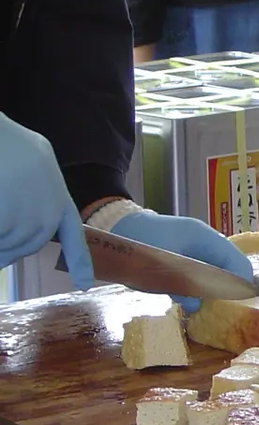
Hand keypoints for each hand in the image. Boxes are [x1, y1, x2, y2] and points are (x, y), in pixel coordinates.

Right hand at [0, 113, 92, 289]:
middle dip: (7, 239)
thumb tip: (37, 223)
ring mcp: (29, 222)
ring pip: (6, 245)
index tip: (85, 284)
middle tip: (3, 209)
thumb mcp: (37, 165)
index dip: (79, 261)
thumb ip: (41, 194)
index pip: (72, 237)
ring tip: (2, 196)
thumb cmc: (10, 144)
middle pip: (25, 246)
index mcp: (59, 201)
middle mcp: (49, 216)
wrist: (0, 140)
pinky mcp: (9, 224)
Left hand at [109, 210, 253, 312]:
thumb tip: (197, 306)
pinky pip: (203, 273)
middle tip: (222, 311)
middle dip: (228, 290)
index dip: (242, 287)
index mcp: (206, 238)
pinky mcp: (186, 255)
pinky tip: (191, 298)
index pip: (238, 264)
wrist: (115, 226)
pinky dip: (200, 286)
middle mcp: (207, 242)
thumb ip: (183, 285)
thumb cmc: (139, 242)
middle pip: (230, 269)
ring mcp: (197, 248)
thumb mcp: (161, 266)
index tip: (240, 308)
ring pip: (217, 273)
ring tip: (206, 307)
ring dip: (213, 290)